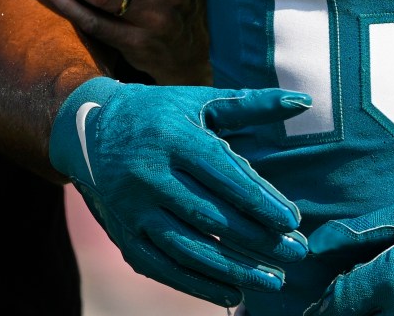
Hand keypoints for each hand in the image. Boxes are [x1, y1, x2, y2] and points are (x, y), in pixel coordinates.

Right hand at [50, 76, 310, 303]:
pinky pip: (161, 266)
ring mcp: (132, 209)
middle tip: (295, 253)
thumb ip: (252, 105)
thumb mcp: (201, 101)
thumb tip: (304, 102)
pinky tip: (232, 292)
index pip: (221, 174)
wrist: (89, 131)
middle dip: (256, 239)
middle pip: (209, 215)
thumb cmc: (160, 114)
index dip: (258, 199)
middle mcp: (148, 175)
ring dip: (232, 268)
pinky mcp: (123, 235)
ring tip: (273, 280)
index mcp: (173, 136)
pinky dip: (197, 283)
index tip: (292, 220)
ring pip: (187, 247)